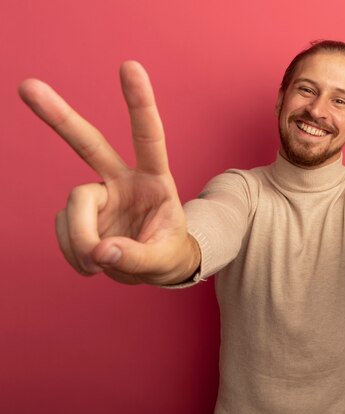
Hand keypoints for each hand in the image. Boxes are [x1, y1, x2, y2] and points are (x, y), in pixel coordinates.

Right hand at [19, 62, 199, 284]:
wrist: (156, 268)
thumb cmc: (168, 254)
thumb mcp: (165, 260)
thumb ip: (136, 257)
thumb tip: (100, 252)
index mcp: (154, 180)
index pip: (148, 137)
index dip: (139, 103)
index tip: (129, 66)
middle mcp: (122, 180)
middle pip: (88, 144)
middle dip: (59, 117)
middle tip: (28, 87)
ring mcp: (99, 195)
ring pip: (74, 206)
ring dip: (80, 238)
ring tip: (98, 263)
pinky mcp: (80, 214)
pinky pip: (63, 230)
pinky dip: (73, 252)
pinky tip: (91, 262)